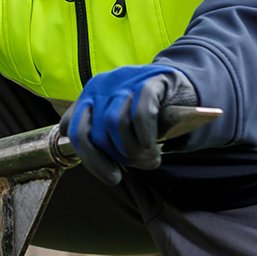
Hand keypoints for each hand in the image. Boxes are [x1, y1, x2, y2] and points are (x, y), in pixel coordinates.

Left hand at [66, 65, 198, 185]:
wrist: (183, 90)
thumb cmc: (149, 115)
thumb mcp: (122, 129)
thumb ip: (104, 140)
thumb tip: (98, 165)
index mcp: (88, 95)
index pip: (73, 131)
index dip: (91, 159)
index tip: (112, 175)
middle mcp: (102, 85)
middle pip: (95, 132)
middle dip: (116, 157)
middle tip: (136, 162)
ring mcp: (125, 79)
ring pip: (114, 122)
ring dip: (132, 148)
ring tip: (150, 155)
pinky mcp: (151, 79)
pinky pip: (140, 112)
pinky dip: (145, 134)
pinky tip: (151, 144)